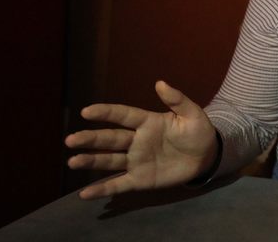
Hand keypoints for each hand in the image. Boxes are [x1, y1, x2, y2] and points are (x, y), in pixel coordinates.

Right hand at [64, 81, 217, 199]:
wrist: (207, 156)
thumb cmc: (198, 132)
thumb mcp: (193, 114)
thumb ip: (177, 100)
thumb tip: (160, 83)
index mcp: (147, 122)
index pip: (123, 115)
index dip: (106, 112)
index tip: (87, 111)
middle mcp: (136, 141)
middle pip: (110, 139)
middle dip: (90, 139)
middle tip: (70, 140)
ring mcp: (136, 161)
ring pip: (109, 161)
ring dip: (90, 161)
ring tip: (72, 161)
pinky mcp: (140, 180)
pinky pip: (118, 184)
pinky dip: (102, 190)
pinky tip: (84, 195)